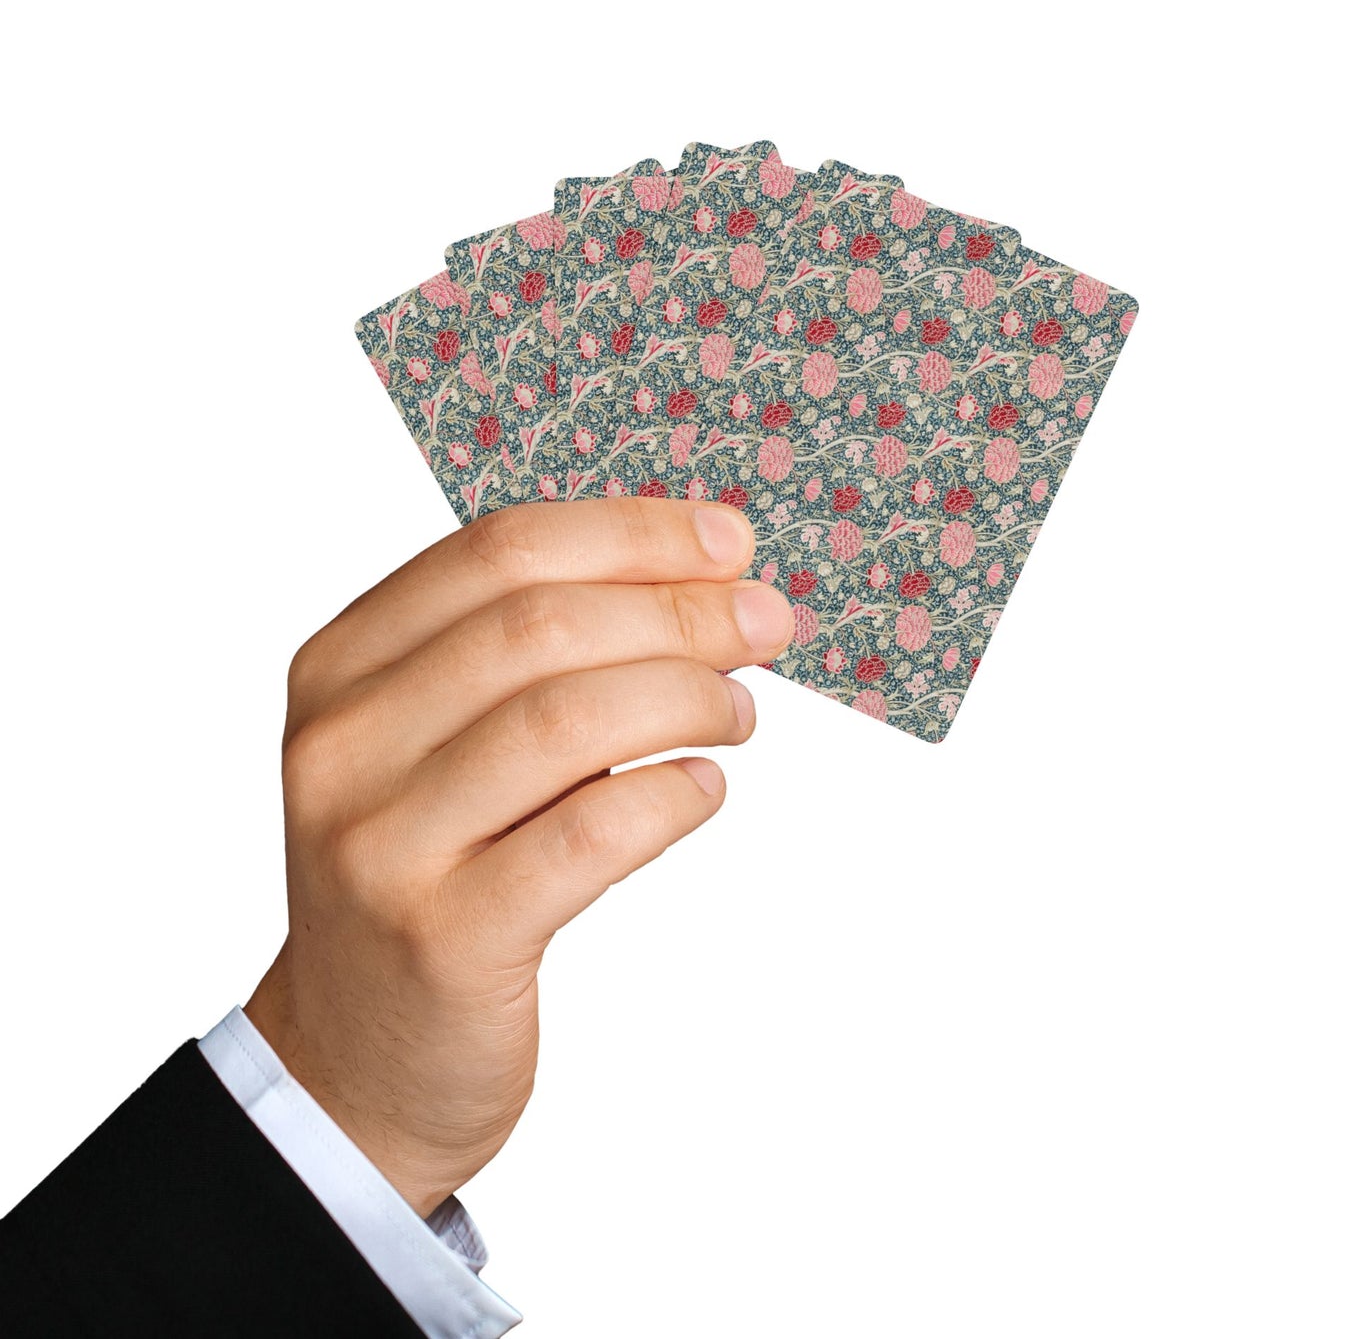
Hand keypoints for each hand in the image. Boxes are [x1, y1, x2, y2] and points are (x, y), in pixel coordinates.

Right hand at [244, 498, 792, 1215]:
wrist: (358, 1059)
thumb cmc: (430, 876)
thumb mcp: (438, 746)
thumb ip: (531, 660)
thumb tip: (701, 584)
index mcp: (342, 666)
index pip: (499, 551)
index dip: (632, 533)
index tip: (729, 543)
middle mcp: (344, 744)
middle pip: (540, 625)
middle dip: (680, 610)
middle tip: (766, 623)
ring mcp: (383, 844)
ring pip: (567, 720)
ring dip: (684, 697)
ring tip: (738, 711)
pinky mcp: (444, 937)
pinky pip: (589, 835)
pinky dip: (668, 796)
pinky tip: (701, 788)